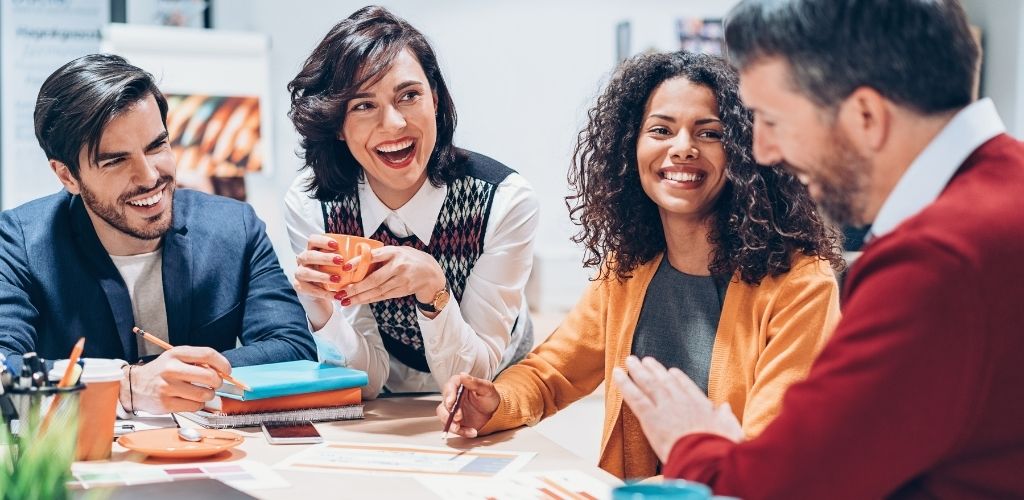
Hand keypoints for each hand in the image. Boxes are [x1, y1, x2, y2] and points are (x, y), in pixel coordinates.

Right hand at [120, 346, 228, 413]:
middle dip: (218, 382)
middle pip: (210, 376)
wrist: (134, 385)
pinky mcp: (166, 404)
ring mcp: (168, 387)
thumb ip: (198, 361)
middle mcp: (171, 369)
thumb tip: (223, 371)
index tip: (227, 371)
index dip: (223, 363)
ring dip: (208, 395)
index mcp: (176, 353)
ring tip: (201, 392)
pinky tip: (190, 400)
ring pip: (204, 394)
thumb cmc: (162, 371)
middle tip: (215, 384)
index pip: (207, 354)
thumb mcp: (177, 358)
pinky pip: (195, 406)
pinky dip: (198, 404)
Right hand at [293, 234, 344, 328]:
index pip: (312, 240)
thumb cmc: (331, 272)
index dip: (323, 241)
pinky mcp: (299, 287)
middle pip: (308, 255)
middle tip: (340, 261)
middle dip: (324, 258)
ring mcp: (299, 273)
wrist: (319, 290)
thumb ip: (346, 256)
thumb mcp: (337, 263)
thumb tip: (367, 250)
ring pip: (305, 272)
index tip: (336, 245)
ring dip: (322, 276)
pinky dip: (323, 292)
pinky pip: (309, 289)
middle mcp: (303, 259)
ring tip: (337, 279)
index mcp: (312, 249)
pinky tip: (335, 295)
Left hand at [341, 246, 444, 309]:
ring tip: (344, 301)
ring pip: (377, 291)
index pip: (374, 256)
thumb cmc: (409, 258)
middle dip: (356, 288)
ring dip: (359, 297)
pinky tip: (357, 301)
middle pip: (374, 279)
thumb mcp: (397, 251)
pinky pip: (382, 296)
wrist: (430, 272)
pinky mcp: (401, 291)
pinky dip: (368, 299)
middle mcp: (398, 266)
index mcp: (394, 252)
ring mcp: (401, 280)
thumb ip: (380, 255)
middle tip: (340, 292)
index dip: (359, 262)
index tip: (345, 268)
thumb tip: (356, 261)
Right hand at [435, 373, 500, 437]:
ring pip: (443, 416)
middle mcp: (454, 397)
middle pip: (444, 402)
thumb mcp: (487, 389)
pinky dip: (461, 432)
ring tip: (460, 428)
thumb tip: (463, 375)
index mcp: (460, 385)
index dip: (449, 394)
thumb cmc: (491, 398)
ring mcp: (453, 410)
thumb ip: (475, 382)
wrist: (495, 414)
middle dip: (449, 412)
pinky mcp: (454, 421)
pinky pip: (452, 427)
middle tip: (458, 417)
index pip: (450, 386)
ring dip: (450, 423)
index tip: (451, 402)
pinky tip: (471, 432)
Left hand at [613, 356, 742, 462]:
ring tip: (630, 360)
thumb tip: (725, 407)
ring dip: (638, 371)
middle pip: (665, 381)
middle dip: (654, 369)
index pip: (687, 387)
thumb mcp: (731, 430)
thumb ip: (726, 416)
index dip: (678, 378)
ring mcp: (665, 407)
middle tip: (645, 360)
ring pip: (649, 384)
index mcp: (701, 405)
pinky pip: (634, 397)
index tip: (672, 372)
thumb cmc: (720, 448)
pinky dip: (624, 384)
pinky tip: (617, 374)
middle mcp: (682, 402)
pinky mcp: (650, 418)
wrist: (706, 457)